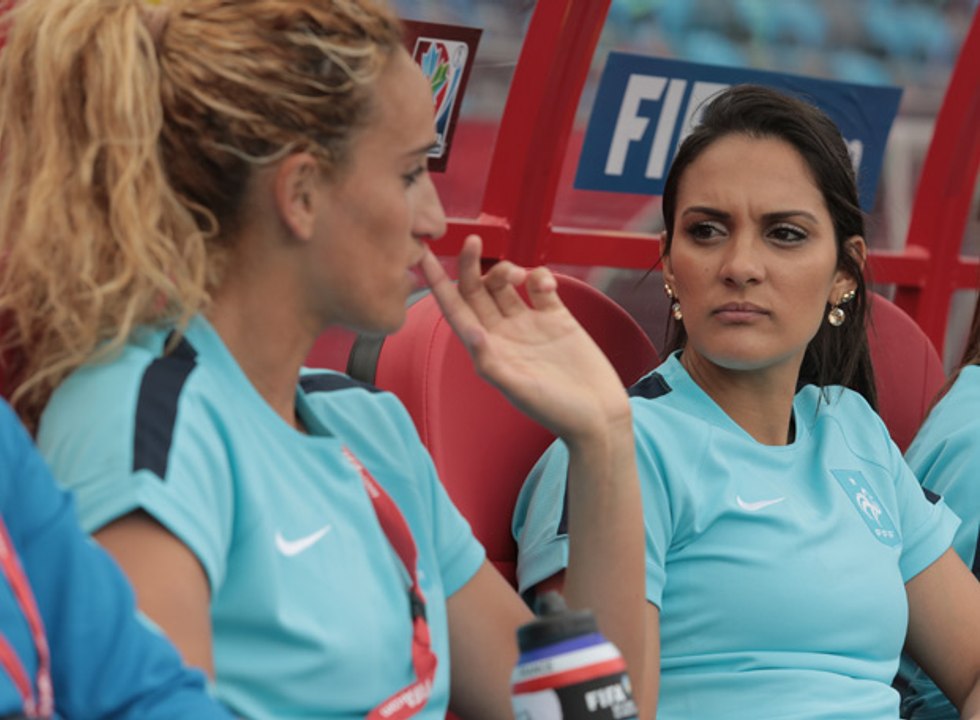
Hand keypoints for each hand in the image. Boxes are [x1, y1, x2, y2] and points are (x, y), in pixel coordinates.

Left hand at [419, 235, 630, 445]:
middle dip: (470, 264)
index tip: (423, 256)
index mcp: (487, 350)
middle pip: (477, 290)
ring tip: (517, 274)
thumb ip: (491, 362)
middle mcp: (504, 334)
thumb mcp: (519, 390)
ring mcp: (530, 324)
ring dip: (505, 269)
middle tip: (472, 240)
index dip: (437, 283)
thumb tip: (471, 332)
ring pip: (505, 284)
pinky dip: (539, 276)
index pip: (454, 310)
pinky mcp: (557, 317)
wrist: (599, 415)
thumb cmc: (557, 411)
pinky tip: (545, 285)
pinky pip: (540, 286)